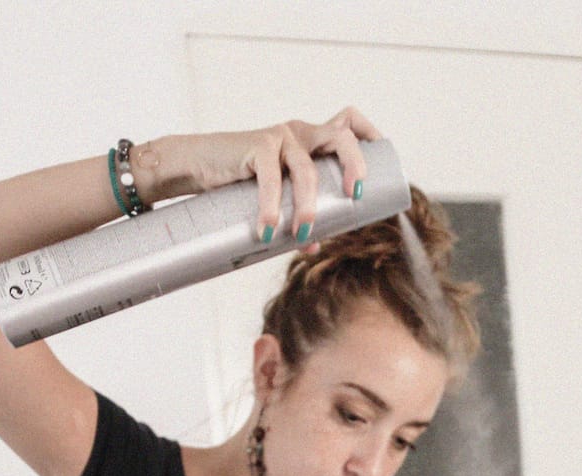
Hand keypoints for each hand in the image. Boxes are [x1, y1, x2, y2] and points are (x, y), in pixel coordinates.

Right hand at [169, 107, 380, 248]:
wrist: (196, 167)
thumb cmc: (241, 183)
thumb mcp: (276, 198)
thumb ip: (296, 217)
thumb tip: (313, 246)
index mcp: (313, 141)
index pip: (349, 123)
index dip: (370, 134)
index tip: (385, 152)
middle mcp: (301, 133)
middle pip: (341, 137)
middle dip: (354, 165)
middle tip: (353, 196)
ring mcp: (280, 138)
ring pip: (307, 169)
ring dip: (308, 205)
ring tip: (302, 233)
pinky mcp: (256, 146)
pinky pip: (271, 178)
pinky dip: (271, 207)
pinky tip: (269, 230)